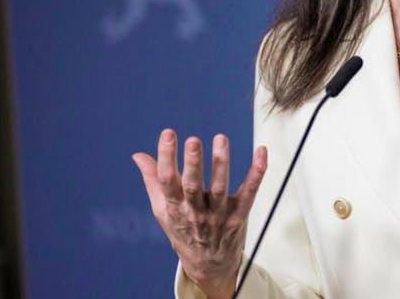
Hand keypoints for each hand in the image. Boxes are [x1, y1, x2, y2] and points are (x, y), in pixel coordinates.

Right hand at [132, 129, 266, 298]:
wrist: (208, 265)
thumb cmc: (184, 230)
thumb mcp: (163, 210)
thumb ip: (153, 180)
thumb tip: (138, 155)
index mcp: (174, 208)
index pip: (167, 181)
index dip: (166, 157)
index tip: (168, 134)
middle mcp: (196, 212)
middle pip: (193, 186)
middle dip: (193, 164)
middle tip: (193, 140)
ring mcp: (219, 215)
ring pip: (220, 188)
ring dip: (221, 163)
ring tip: (220, 139)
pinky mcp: (239, 216)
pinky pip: (250, 192)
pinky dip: (257, 172)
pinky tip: (261, 151)